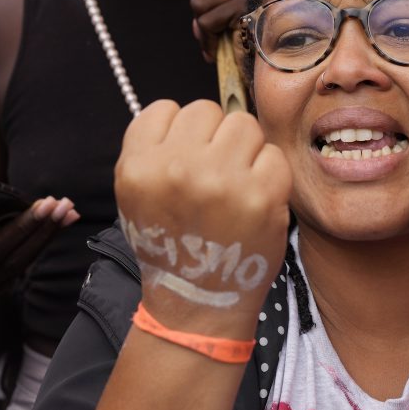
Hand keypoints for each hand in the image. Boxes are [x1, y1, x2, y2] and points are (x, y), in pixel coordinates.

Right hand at [115, 100, 290, 334]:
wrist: (198, 301)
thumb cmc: (171, 243)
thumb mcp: (135, 195)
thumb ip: (153, 148)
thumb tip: (190, 113)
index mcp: (139, 167)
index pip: (165, 108)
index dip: (178, 132)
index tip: (183, 159)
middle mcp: (177, 168)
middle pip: (207, 110)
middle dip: (213, 137)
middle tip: (213, 173)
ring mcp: (221, 180)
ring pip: (243, 124)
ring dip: (243, 149)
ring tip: (235, 182)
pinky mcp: (261, 194)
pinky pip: (272, 152)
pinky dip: (269, 172)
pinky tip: (255, 197)